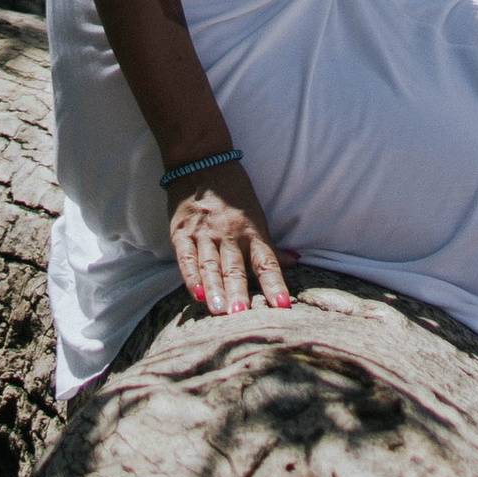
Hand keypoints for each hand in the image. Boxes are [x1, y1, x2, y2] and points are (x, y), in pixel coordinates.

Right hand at [168, 162, 294, 313]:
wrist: (201, 160)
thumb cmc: (233, 192)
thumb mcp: (256, 215)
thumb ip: (270, 245)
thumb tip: (296, 261)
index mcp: (251, 230)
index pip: (266, 262)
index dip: (275, 284)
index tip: (283, 307)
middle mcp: (229, 234)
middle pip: (236, 268)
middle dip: (239, 293)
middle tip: (242, 316)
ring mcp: (204, 234)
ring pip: (211, 266)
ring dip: (215, 290)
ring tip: (218, 312)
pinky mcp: (181, 233)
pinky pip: (186, 258)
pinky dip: (190, 277)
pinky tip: (196, 294)